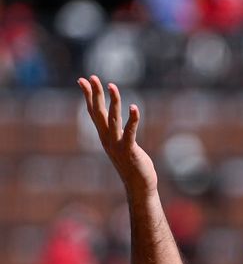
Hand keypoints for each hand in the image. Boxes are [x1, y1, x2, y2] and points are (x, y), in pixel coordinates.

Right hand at [77, 75, 156, 196]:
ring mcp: (117, 145)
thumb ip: (118, 134)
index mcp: (105, 136)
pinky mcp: (129, 150)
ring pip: (113, 119)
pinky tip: (134, 107)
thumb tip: (116, 123)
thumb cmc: (133, 166)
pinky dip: (132, 119)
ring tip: (112, 86)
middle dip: (95, 94)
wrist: (138, 186)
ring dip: (113, 102)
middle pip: (99, 113)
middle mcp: (107, 139)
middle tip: (92, 77)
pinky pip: (130, 132)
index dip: (88, 96)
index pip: (94, 112)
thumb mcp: (123, 146)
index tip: (82, 80)